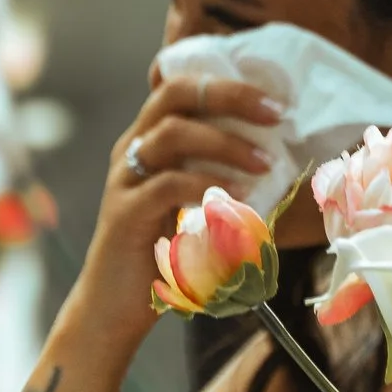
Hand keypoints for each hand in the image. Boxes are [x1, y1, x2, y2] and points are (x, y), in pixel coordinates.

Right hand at [53, 73, 286, 362]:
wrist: (113, 306)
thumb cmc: (163, 253)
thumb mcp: (192, 203)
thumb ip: (217, 174)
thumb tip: (277, 157)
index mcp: (147, 139)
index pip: (182, 86)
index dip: (229, 84)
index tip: (274, 101)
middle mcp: (131, 148)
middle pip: (175, 95)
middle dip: (230, 96)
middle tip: (274, 115)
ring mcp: (124, 179)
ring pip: (172, 135)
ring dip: (226, 144)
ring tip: (265, 163)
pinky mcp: (125, 213)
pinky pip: (167, 184)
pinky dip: (206, 185)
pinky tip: (238, 196)